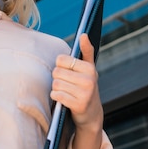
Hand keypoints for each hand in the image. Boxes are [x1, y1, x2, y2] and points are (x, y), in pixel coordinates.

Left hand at [50, 34, 102, 148]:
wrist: (92, 114)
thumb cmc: (86, 86)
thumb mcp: (88, 69)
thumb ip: (86, 51)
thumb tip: (84, 34)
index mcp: (90, 68)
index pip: (61, 59)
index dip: (60, 66)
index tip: (69, 72)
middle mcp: (89, 79)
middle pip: (56, 72)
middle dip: (58, 78)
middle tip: (68, 85)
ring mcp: (85, 93)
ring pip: (55, 84)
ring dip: (57, 89)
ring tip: (67, 92)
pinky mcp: (78, 104)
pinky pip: (56, 95)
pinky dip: (57, 97)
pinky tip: (64, 100)